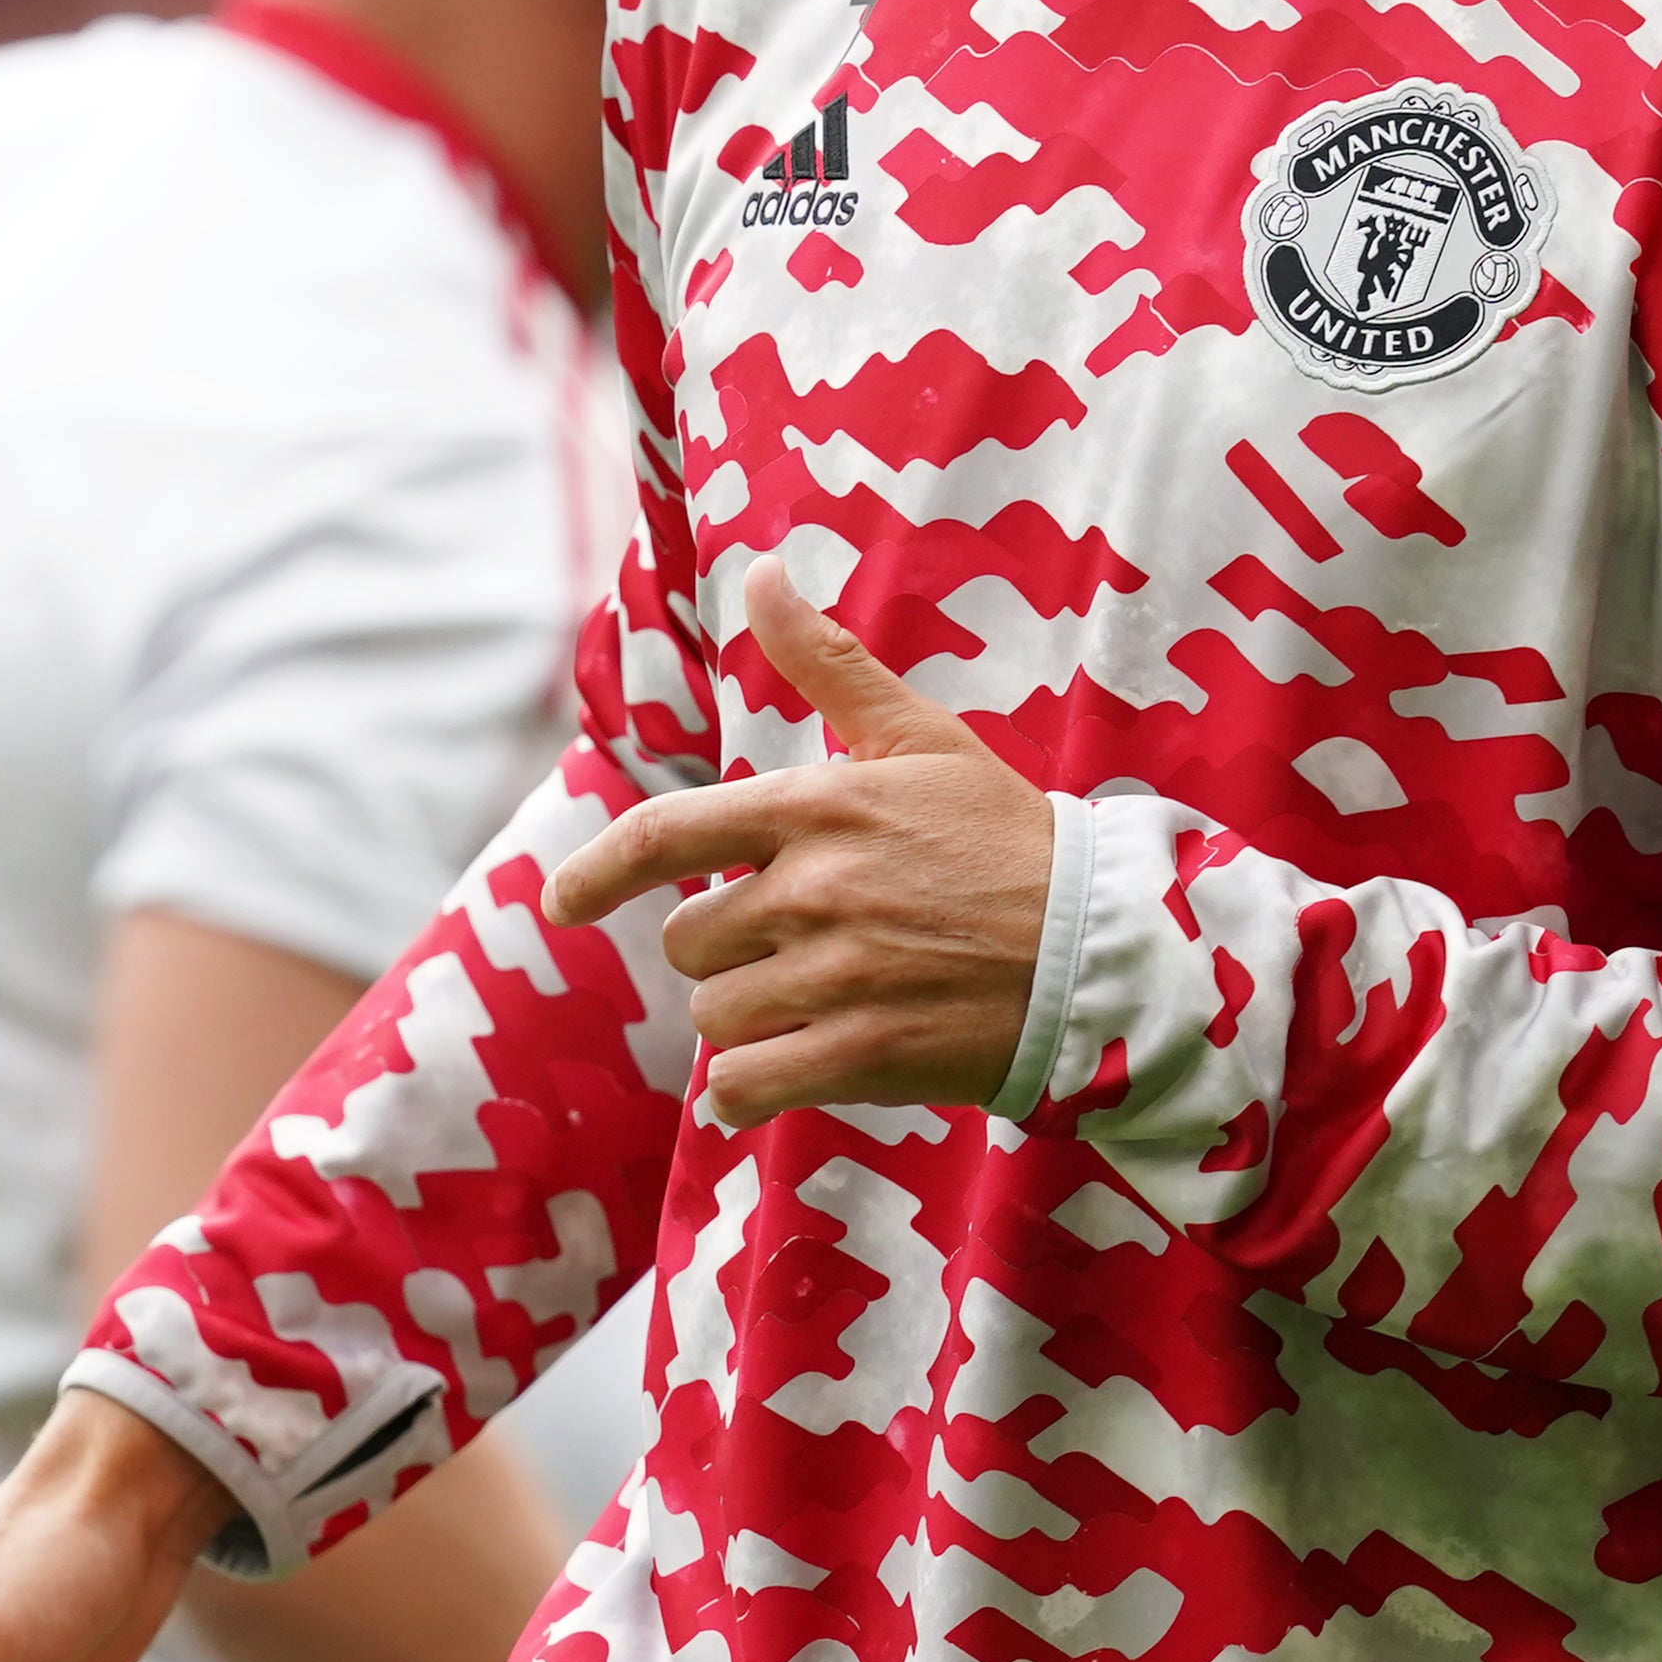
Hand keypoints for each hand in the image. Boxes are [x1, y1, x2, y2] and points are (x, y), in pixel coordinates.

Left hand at [539, 562, 1055, 1122]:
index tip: (562, 902)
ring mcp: (836, 976)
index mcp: (816, 807)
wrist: (1100, 947)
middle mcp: (813, 890)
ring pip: (716, 1016)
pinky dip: (750, 1089)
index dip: (596, 872)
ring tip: (822, 1001)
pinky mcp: (860, 1053)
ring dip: (749, 1018)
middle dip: (728, 948)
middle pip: (691, 940)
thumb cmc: (1006, 838)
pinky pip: (745, 1086)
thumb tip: (761, 572)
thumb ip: (830, 663)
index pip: (664, 835)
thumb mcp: (921, 738)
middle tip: (803, 944)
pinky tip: (786, 1072)